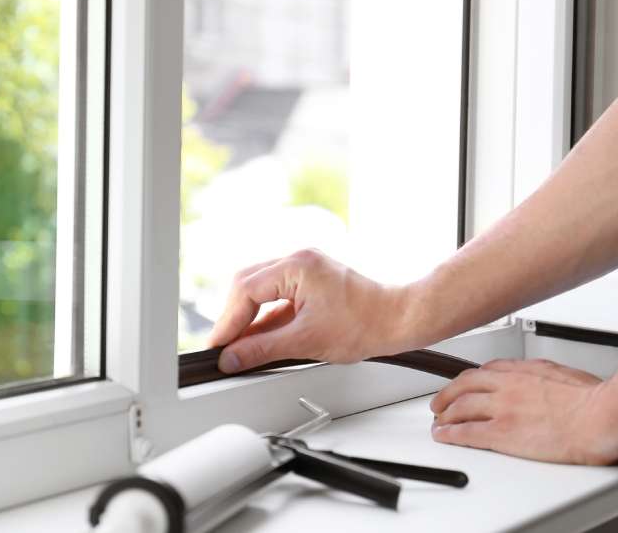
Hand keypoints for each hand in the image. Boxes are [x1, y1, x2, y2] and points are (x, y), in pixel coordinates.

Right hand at [207, 249, 411, 373]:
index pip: (246, 291)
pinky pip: (277, 297)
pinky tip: (259, 339)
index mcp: (297, 266)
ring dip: (248, 318)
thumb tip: (232, 358)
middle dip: (234, 318)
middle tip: (224, 348)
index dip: (228, 322)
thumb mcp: (306, 341)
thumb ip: (262, 349)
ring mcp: (305, 269)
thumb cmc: (366, 324)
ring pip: (260, 291)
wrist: (399, 320)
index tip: (219, 346)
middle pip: (247, 285)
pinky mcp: (311, 282)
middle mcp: (298, 260)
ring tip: (239, 347)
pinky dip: (266, 318)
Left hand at [429, 359, 617, 464]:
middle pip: (464, 386)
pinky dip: (450, 433)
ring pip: (460, 408)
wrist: (601, 417)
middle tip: (440, 403)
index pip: (485, 371)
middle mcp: (507, 385)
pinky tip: (443, 436)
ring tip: (438, 422)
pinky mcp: (502, 432)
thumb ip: (546, 377)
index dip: (469, 381)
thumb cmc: (594, 400)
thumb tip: (543, 382)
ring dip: (445, 415)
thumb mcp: (566, 374)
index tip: (464, 386)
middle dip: (448, 395)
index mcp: (524, 370)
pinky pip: (466, 432)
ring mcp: (502, 408)